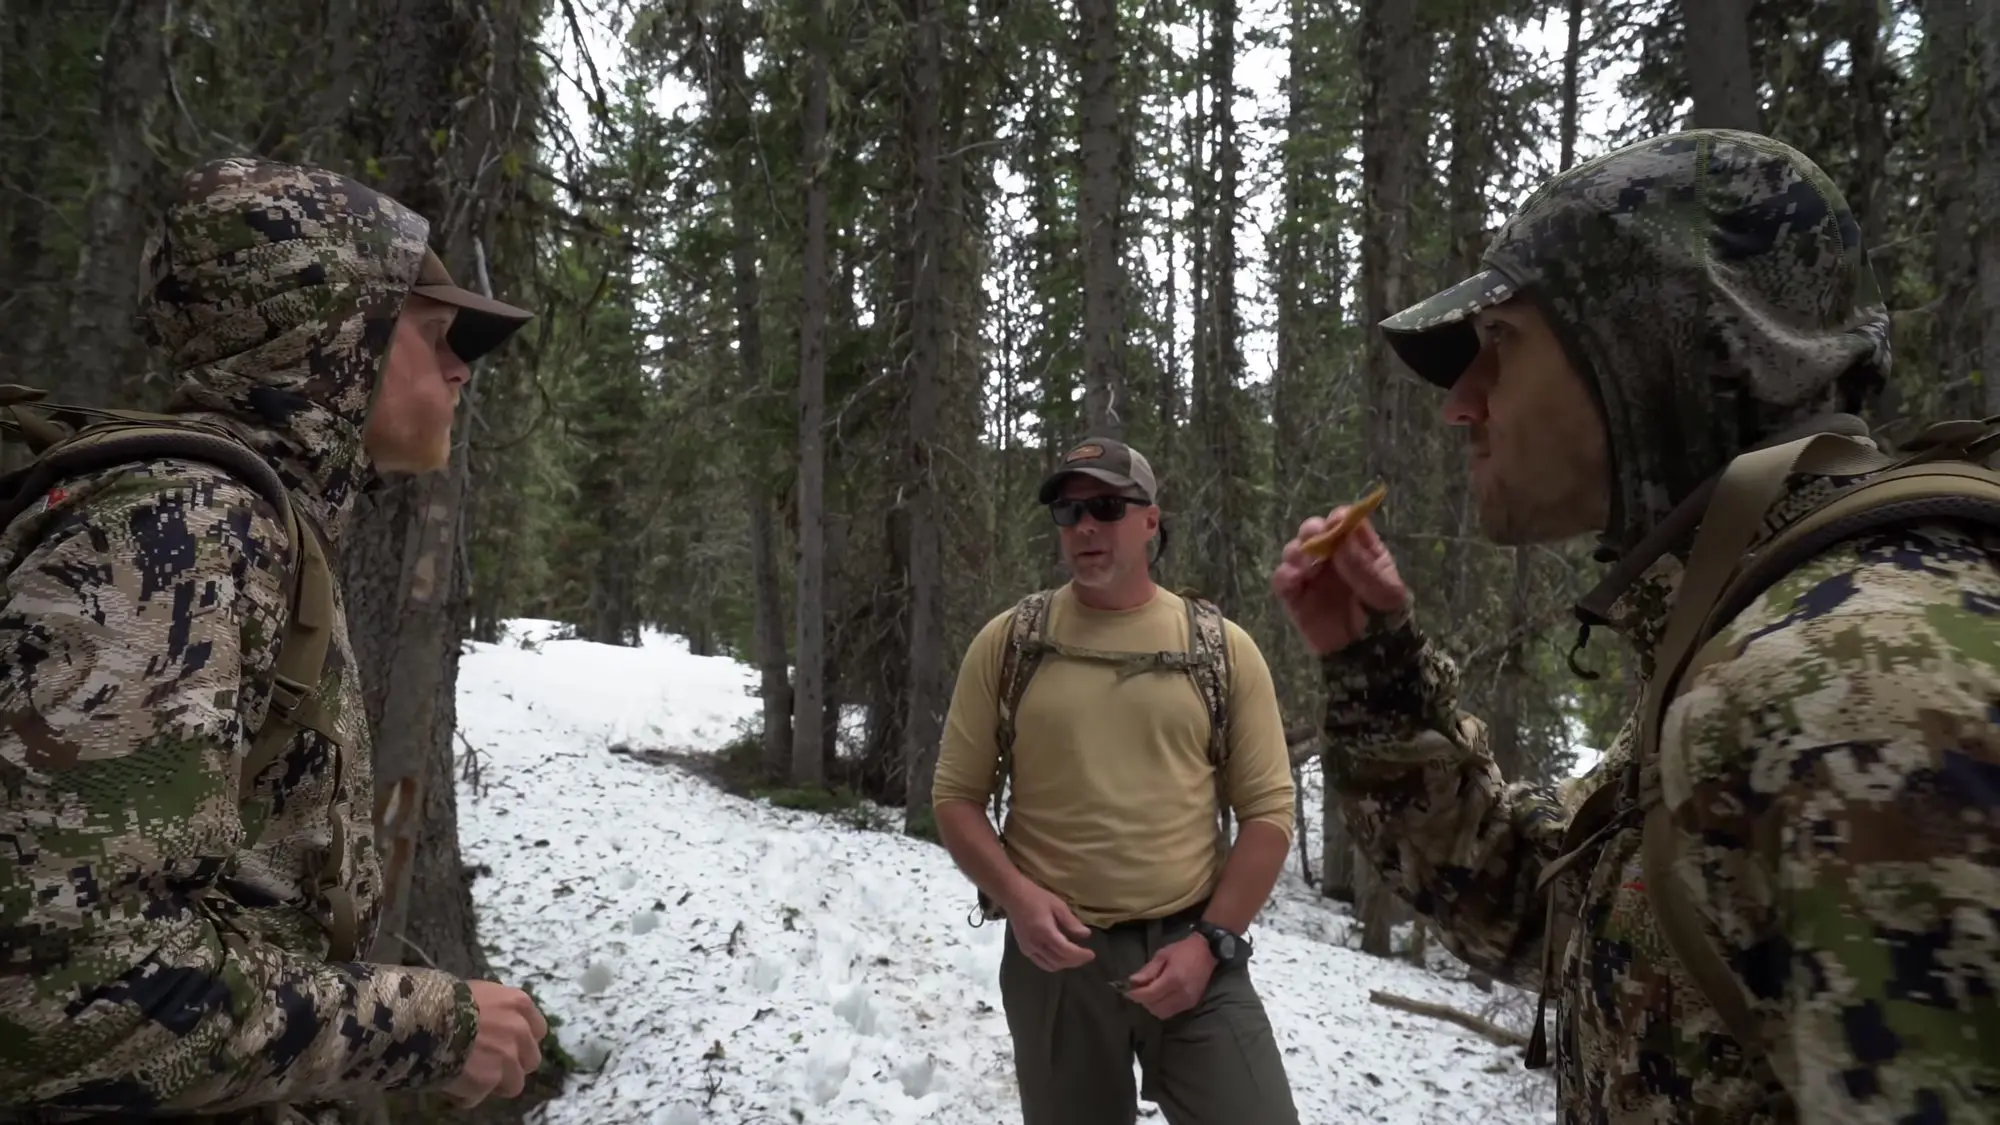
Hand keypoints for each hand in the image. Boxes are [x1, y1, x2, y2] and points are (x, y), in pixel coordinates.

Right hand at [443, 980, 548, 1107]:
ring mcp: (507, 1057)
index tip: (507, 1045)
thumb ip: (497, 1010)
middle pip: (531, 1060)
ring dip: (493, 1084)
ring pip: (514, 1084)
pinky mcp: (489, 1080)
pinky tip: (450, 1082)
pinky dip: (466, 1094)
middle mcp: (520, 1030)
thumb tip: (495, 1025)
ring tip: (470, 1077)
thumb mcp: (478, 994)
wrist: (424, 1019)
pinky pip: (479, 1097)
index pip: (537, 1030)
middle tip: (489, 1065)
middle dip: (512, 1065)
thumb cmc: (444, 1000)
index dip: (521, 1041)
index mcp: (519, 1004)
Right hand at [1004, 883, 1096, 971]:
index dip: (1080, 955)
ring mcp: (1028, 949)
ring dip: (1065, 964)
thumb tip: (1086, 935)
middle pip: (1059, 961)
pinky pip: (1041, 962)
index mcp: (1045, 932)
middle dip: (1075, 961)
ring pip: (1050, 965)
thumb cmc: (1037, 897)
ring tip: (1075, 957)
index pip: (1066, 951)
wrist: (1013, 896)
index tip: (1092, 954)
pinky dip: (1053, 963)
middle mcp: (1036, 944)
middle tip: (1086, 956)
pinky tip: (1060, 956)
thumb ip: (1072, 922)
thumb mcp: (1058, 906)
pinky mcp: (1024, 949)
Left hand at [1122, 934, 1215, 1019]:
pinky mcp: (1191, 1004)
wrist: (1207, 952)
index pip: (1150, 994)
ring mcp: (1188, 1001)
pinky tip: (1160, 996)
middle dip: (1144, 1001)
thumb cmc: (1183, 950)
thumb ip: (1148, 970)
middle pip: (1155, 1007)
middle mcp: (1181, 993)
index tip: (1127, 991)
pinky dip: (1162, 1007)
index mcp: (1173, 979)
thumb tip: (1133, 981)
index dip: (1136, 995)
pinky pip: (1171, 1012)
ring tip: (1150, 994)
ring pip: (1163, 1013)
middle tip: (1139, 991)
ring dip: (1153, 1006)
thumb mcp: (1163, 954)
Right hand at [1271, 505, 1408, 655]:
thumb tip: (1340, 538)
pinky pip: (1282, 580)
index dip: (1339, 519)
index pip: (1345, 522)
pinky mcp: (1295, 597)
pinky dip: (1283, 576)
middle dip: (1311, 530)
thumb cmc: (1384, 619)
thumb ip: (1363, 566)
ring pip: (1294, 551)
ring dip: (1295, 551)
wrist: (1368, 655)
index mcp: (1358, 549)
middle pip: (1314, 531)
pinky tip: (1293, 580)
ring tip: (1304, 563)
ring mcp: (1312, 575)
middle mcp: (1332, 557)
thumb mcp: (1385, 592)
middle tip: (1312, 538)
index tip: (1336, 523)